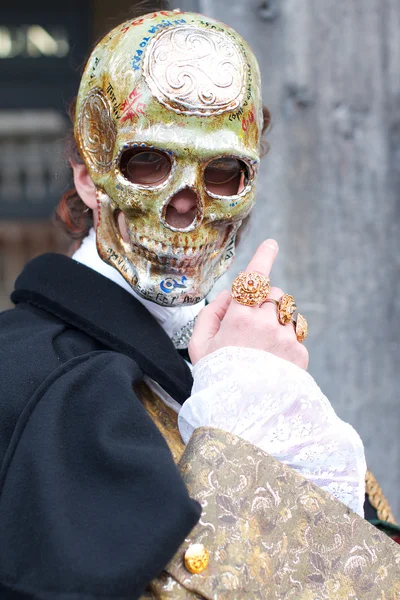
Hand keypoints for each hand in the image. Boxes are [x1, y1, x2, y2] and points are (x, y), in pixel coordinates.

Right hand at [189, 239, 308, 368]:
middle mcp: (266, 324)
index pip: (254, 279)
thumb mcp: (199, 345)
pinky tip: (271, 359)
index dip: (263, 257)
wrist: (241, 416)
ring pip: (287, 312)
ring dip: (275, 318)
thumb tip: (228, 295)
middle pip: (274, 293)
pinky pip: (294, 333)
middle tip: (251, 320)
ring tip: (261, 344)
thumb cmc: (216, 377)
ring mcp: (286, 339)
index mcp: (239, 318)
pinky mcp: (299, 353)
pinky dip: (283, 339)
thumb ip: (210, 313)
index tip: (271, 244)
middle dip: (264, 300)